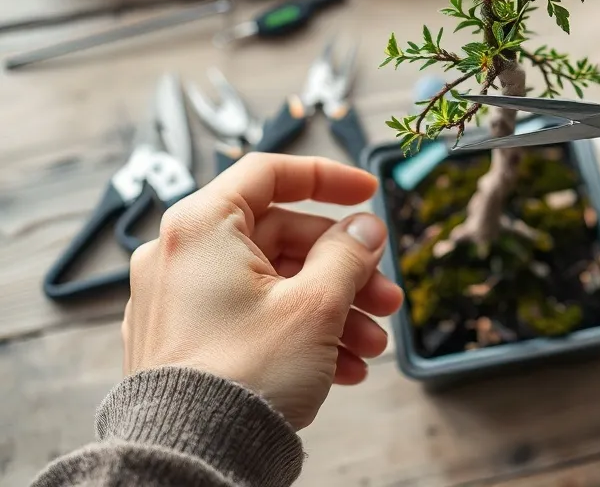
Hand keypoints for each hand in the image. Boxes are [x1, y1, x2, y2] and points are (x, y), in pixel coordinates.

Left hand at [123, 153, 403, 429]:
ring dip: (332, 308)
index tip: (367, 191)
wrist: (192, 460)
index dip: (327, 178)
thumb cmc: (242, 377)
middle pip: (281, 238)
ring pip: (274, 284)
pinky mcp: (186, 342)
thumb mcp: (315, 306)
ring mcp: (180, 302)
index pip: (269, 174)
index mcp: (202, 228)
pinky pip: (254, 318)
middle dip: (345, 270)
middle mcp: (182, 257)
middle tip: (386, 296)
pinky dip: (300, 332)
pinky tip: (343, 365)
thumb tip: (364, 229)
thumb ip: (348, 255)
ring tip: (371, 343)